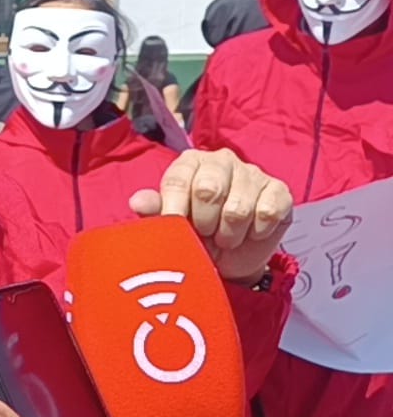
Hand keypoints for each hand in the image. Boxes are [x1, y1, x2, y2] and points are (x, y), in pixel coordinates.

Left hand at [129, 149, 292, 283]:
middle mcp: (222, 161)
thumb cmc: (194, 232)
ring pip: (238, 208)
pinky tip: (249, 233)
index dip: (174, 209)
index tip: (175, 227)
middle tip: (204, 234)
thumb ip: (153, 211)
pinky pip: (267, 213)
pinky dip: (255, 232)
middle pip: (208, 189)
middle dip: (203, 223)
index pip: (178, 180)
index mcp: (190, 162)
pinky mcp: (279, 191)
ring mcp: (253, 173)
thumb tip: (137, 201)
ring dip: (229, 234)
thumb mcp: (170, 224)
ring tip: (225, 237)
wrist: (230, 256)